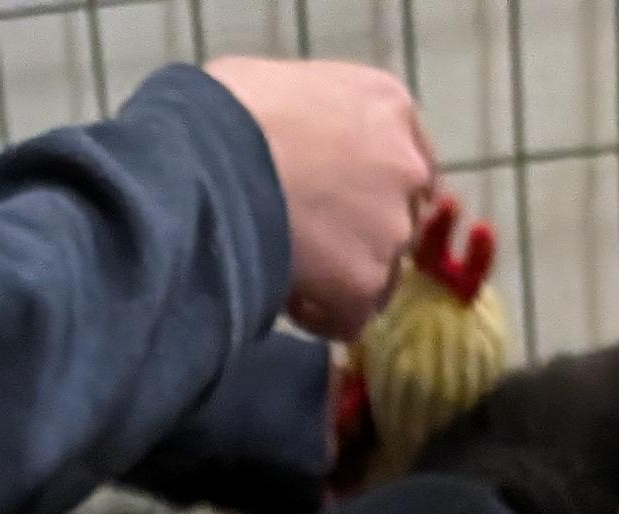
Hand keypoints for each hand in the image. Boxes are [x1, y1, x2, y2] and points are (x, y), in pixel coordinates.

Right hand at [204, 56, 434, 343]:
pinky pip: (350, 319)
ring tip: (291, 273)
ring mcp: (390, 227)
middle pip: (399, 222)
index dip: (376, 194)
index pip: (408, 164)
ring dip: (341, 281)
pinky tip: (286, 299)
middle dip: (360, 239)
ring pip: (380, 275)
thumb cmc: (229, 109)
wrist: (210, 156)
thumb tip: (307, 158)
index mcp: (389, 107)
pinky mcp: (365, 281)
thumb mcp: (293, 88)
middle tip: (309, 245)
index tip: (346, 211)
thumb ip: (322, 125)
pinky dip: (321, 318)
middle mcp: (404, 166)